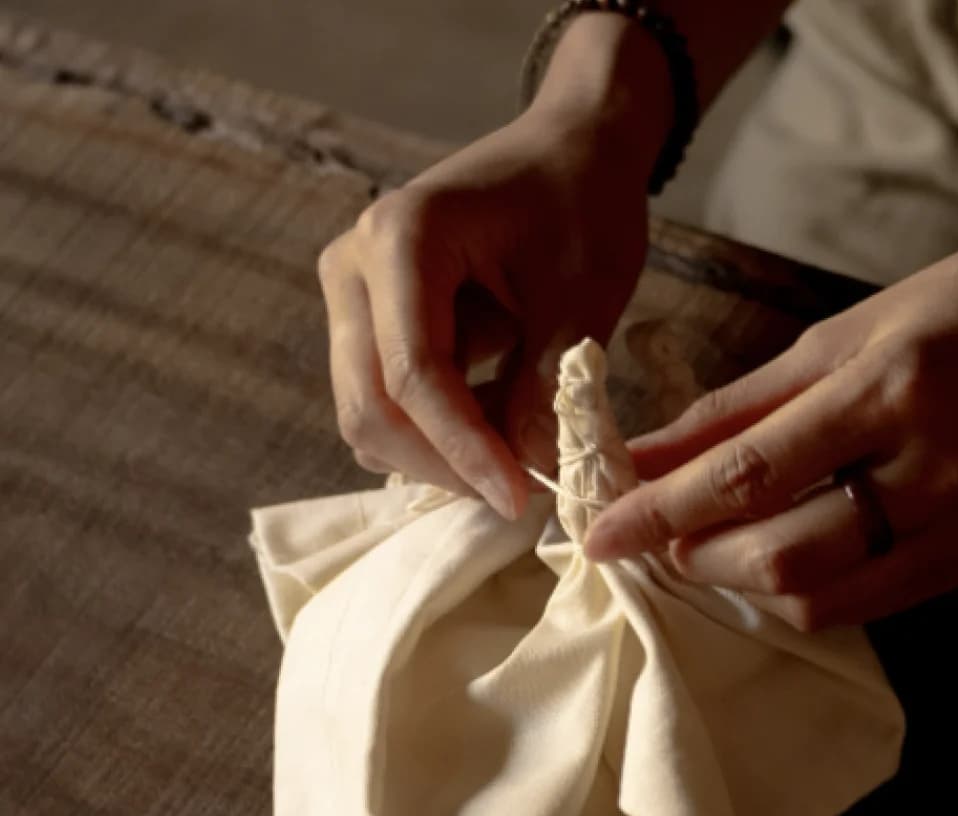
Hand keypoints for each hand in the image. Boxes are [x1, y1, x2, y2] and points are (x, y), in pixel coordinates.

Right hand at [317, 109, 651, 517]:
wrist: (567, 153)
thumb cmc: (581, 207)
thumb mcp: (582, 298)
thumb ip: (546, 388)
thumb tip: (525, 474)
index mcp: (402, 240)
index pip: (414, 376)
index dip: (464, 450)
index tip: (520, 498)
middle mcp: (354, 266)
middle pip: (371, 407)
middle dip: (444, 465)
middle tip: (520, 493)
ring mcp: (352, 296)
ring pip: (369, 416)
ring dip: (438, 456)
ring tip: (515, 454)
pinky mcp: (367, 323)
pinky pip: (383, 404)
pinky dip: (435, 436)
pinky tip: (493, 429)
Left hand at [583, 238, 957, 627]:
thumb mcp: (847, 328)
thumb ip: (745, 401)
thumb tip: (651, 451)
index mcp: (890, 388)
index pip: (746, 473)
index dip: (660, 509)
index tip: (597, 531)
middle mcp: (929, 470)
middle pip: (780, 557)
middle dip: (694, 556)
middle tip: (656, 533)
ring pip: (819, 599)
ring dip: (742, 585)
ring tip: (710, 547)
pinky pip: (865, 603)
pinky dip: (801, 594)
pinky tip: (776, 560)